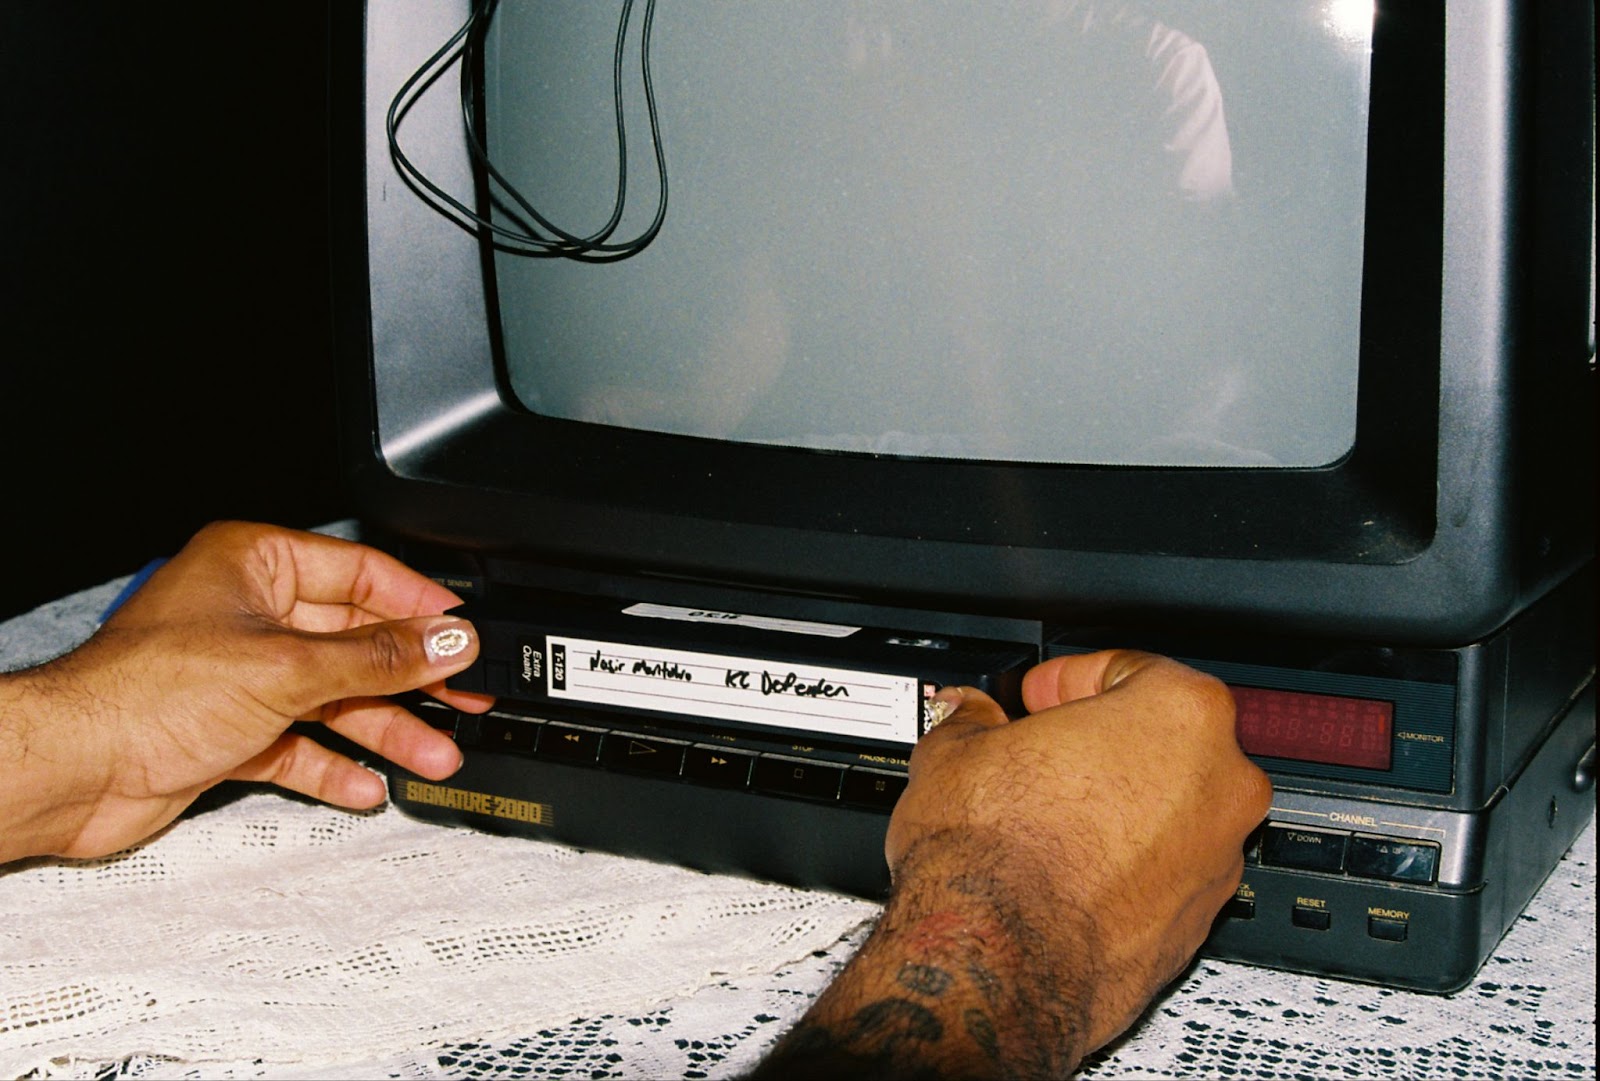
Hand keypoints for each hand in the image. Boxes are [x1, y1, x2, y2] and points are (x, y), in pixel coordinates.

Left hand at [0, 521, 491, 861]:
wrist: (71, 771)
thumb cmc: (143, 695)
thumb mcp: (289, 667)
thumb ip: (380, 657)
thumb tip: (446, 641)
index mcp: (255, 565)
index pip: (361, 574)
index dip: (418, 607)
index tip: (463, 637)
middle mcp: (247, 614)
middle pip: (353, 641)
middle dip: (408, 680)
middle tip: (462, 701)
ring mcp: (238, 674)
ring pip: (332, 697)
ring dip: (382, 728)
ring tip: (432, 754)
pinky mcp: (227, 731)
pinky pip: (298, 743)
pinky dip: (333, 764)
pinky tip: (368, 784)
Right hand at [754, 650, 1270, 1078]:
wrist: (996, 964)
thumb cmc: (994, 856)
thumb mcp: (957, 751)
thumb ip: (974, 718)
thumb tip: (969, 716)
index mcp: (1180, 715)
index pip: (1131, 668)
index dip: (1070, 677)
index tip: (1038, 695)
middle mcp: (1220, 785)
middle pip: (1163, 739)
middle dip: (1100, 742)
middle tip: (1037, 751)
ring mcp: (1217, 860)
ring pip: (1170, 809)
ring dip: (1114, 805)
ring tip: (1039, 816)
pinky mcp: (1196, 923)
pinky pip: (1162, 871)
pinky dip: (1122, 864)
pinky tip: (1059, 868)